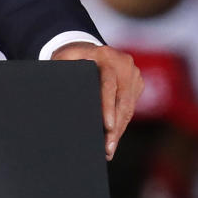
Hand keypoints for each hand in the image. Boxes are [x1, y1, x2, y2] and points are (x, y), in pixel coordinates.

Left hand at [51, 42, 142, 160]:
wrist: (87, 49)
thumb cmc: (70, 58)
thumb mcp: (63, 59)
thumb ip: (62, 71)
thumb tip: (60, 97)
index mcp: (104, 56)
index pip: (108, 85)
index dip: (108, 107)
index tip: (107, 126)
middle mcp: (123, 63)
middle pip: (122, 100)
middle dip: (115, 127)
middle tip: (107, 148)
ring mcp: (133, 73)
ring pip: (128, 107)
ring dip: (119, 130)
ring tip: (109, 149)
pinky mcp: (137, 83)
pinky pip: (131, 107)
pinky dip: (122, 123)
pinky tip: (114, 138)